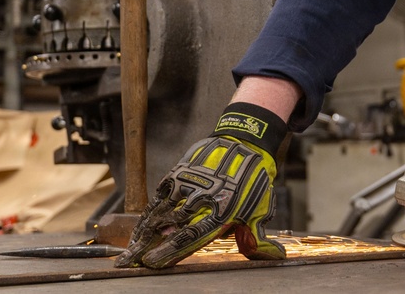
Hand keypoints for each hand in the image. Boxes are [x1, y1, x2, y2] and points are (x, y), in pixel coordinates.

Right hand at [115, 103, 287, 267]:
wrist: (243, 143)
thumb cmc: (253, 182)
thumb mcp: (259, 211)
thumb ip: (256, 238)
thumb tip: (276, 257)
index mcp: (220, 212)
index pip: (189, 237)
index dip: (169, 252)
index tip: (150, 262)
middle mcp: (200, 199)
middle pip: (166, 227)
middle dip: (145, 246)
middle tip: (128, 262)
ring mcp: (186, 184)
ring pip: (158, 212)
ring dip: (141, 233)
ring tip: (129, 250)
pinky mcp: (178, 172)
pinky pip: (159, 197)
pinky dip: (148, 213)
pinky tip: (140, 228)